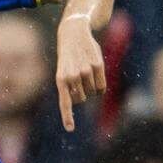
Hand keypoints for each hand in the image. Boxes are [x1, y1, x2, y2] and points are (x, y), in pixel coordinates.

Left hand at [55, 16, 106, 131]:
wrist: (73, 33)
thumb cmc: (68, 57)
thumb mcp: (63, 71)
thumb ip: (69, 87)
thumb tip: (79, 100)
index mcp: (60, 80)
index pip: (65, 102)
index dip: (67, 116)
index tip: (70, 129)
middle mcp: (72, 76)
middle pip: (81, 99)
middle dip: (81, 94)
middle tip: (78, 81)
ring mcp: (85, 71)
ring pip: (92, 93)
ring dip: (91, 88)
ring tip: (84, 73)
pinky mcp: (97, 66)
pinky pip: (101, 87)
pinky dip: (100, 86)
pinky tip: (95, 74)